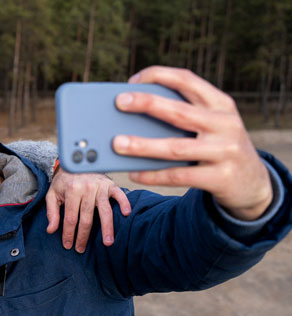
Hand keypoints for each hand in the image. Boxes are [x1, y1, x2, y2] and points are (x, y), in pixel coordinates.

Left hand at [46, 167, 130, 252]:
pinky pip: (120, 195)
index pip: (70, 218)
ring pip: (105, 211)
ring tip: (108, 242)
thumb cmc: (64, 180)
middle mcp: (87, 189)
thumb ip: (51, 212)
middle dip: (83, 236)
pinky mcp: (110, 184)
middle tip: (81, 249)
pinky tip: (126, 215)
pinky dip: (124, 203)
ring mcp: (100, 186)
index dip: (68, 233)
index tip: (68, 245)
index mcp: (71, 191)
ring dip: (107, 228)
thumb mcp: (52, 194)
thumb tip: (51, 230)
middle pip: (86, 218)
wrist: (76, 161)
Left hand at [113, 66, 272, 220]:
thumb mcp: (211, 125)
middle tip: (119, 102)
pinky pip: (179, 176)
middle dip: (147, 104)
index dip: (159, 76)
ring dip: (143, 145)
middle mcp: (225, 124)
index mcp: (220, 104)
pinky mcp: (220, 178)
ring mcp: (224, 152)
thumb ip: (183, 117)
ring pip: (176, 148)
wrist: (253, 183)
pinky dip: (153, 175)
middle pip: (179, 112)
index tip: (133, 80)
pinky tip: (133, 173)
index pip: (187, 80)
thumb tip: (131, 119)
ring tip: (117, 143)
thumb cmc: (218, 148)